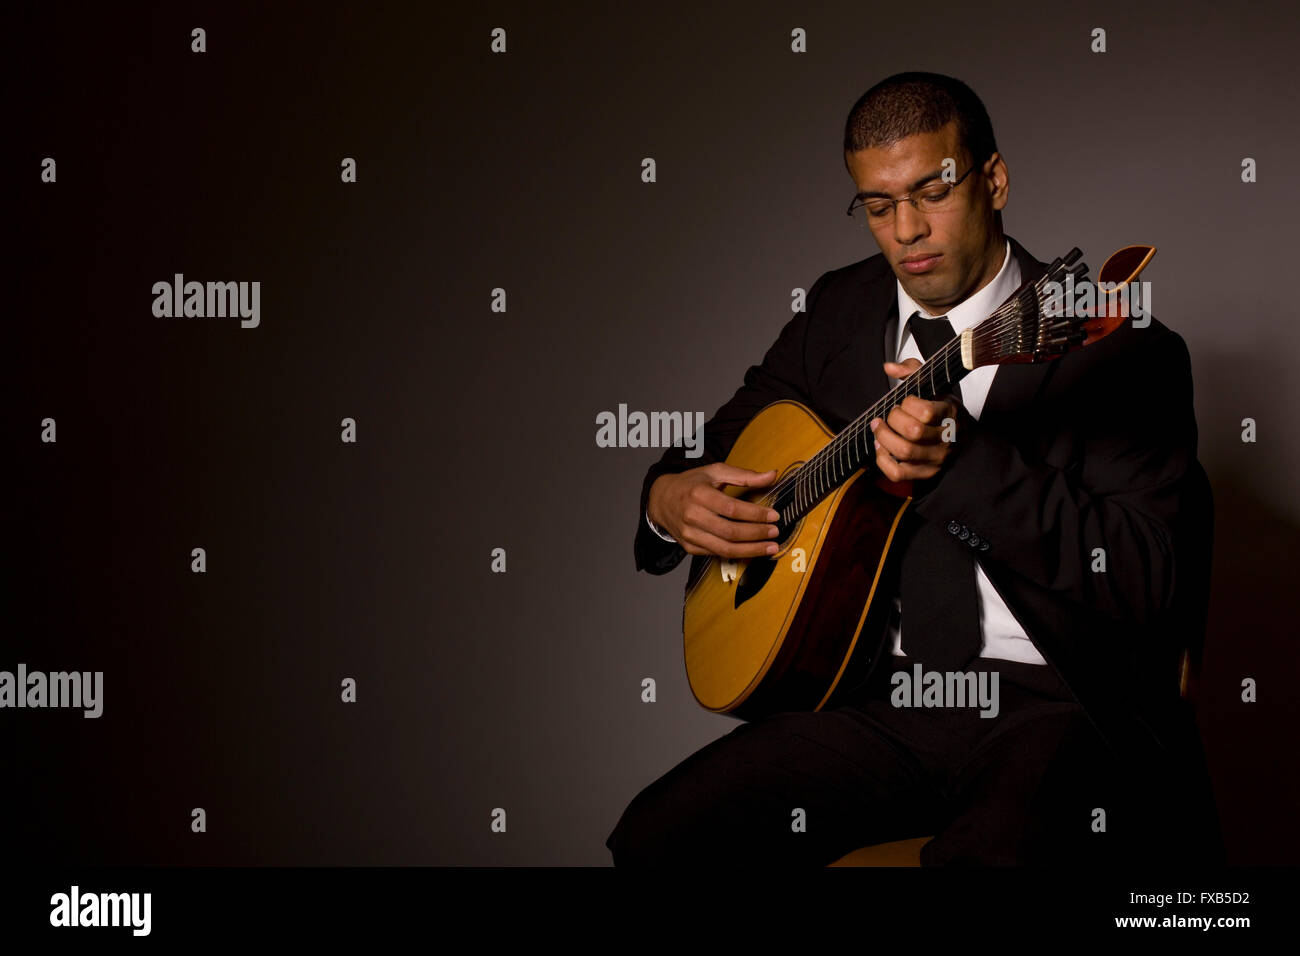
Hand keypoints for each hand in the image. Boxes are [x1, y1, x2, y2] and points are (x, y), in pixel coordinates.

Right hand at [648, 464, 781, 558]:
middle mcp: (692, 516)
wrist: (661, 500)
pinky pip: (717, 554)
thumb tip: (772, 475)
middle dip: (756, 534)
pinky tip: (752, 551)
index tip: (774, 516)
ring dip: (751, 550)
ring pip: (725, 548)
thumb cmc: (691, 484)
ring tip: (770, 548)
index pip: (732, 509)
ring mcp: (689, 534)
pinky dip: (737, 555)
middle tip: (775, 532)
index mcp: (699, 494)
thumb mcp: (715, 472)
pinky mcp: (690, 547)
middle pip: (730, 531)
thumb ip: (744, 475)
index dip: (755, 514)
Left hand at [870, 357, 968, 481]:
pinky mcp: (925, 473)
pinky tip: (881, 446)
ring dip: (883, 437)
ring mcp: (935, 458)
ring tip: (879, 427)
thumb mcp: (935, 386)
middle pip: (913, 432)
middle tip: (890, 414)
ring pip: (904, 452)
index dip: (908, 404)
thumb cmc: (944, 411)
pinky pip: (898, 473)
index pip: (926, 412)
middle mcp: (945, 438)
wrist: (963, 437)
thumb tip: (889, 367)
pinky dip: (882, 460)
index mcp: (949, 414)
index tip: (905, 401)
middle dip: (893, 420)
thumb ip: (913, 371)